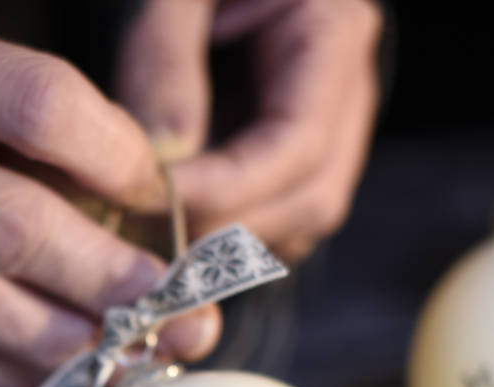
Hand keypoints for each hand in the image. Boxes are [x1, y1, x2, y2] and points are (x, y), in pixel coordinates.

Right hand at [0, 0, 220, 386]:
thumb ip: (11, 125)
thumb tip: (129, 209)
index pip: (31, 105)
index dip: (113, 156)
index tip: (158, 195)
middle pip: (7, 226)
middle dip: (108, 280)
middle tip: (180, 315)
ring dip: (69, 344)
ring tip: (137, 359)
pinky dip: (6, 372)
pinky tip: (64, 379)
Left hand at [116, 0, 382, 262]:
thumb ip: (164, 64)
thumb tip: (162, 155)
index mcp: (334, 35)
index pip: (300, 142)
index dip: (228, 184)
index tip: (158, 195)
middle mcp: (350, 100)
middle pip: (310, 199)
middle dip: (224, 224)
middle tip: (143, 223)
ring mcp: (338, 145)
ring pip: (298, 229)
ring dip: (224, 244)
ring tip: (152, 229)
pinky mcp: (308, 177)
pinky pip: (279, 235)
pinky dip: (227, 245)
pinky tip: (175, 228)